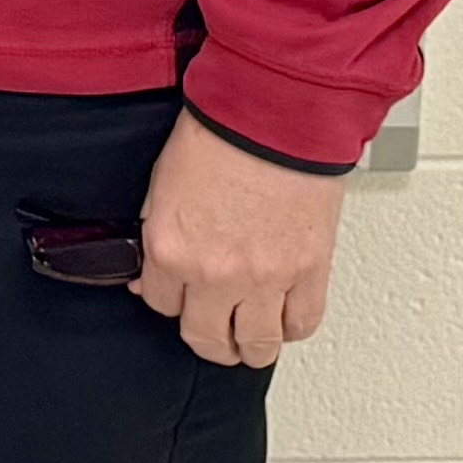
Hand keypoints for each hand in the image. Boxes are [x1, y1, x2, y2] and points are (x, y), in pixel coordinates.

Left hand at [131, 108, 347, 368]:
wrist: (275, 115)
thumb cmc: (220, 136)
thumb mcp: (161, 186)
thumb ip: (156, 233)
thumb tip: (153, 269)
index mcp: (171, 249)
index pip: (159, 303)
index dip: (165, 298)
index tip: (174, 294)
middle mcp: (215, 273)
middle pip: (206, 338)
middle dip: (206, 338)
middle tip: (212, 332)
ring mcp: (266, 277)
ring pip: (257, 345)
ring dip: (250, 346)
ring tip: (247, 338)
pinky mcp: (310, 271)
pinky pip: (302, 323)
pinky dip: (291, 327)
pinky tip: (283, 319)